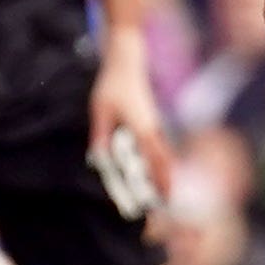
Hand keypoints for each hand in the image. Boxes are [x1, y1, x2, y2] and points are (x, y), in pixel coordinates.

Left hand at [86, 29, 175, 206]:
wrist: (127, 61)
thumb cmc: (112, 85)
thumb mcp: (101, 111)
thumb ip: (101, 136)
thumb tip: (98, 161)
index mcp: (142, 128)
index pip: (156, 160)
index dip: (162, 181)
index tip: (166, 199)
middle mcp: (152, 129)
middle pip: (164, 160)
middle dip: (166, 182)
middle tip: (165, 203)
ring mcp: (153, 124)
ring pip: (162, 153)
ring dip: (162, 172)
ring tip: (161, 192)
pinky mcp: (150, 120)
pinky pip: (158, 145)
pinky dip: (158, 160)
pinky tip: (153, 168)